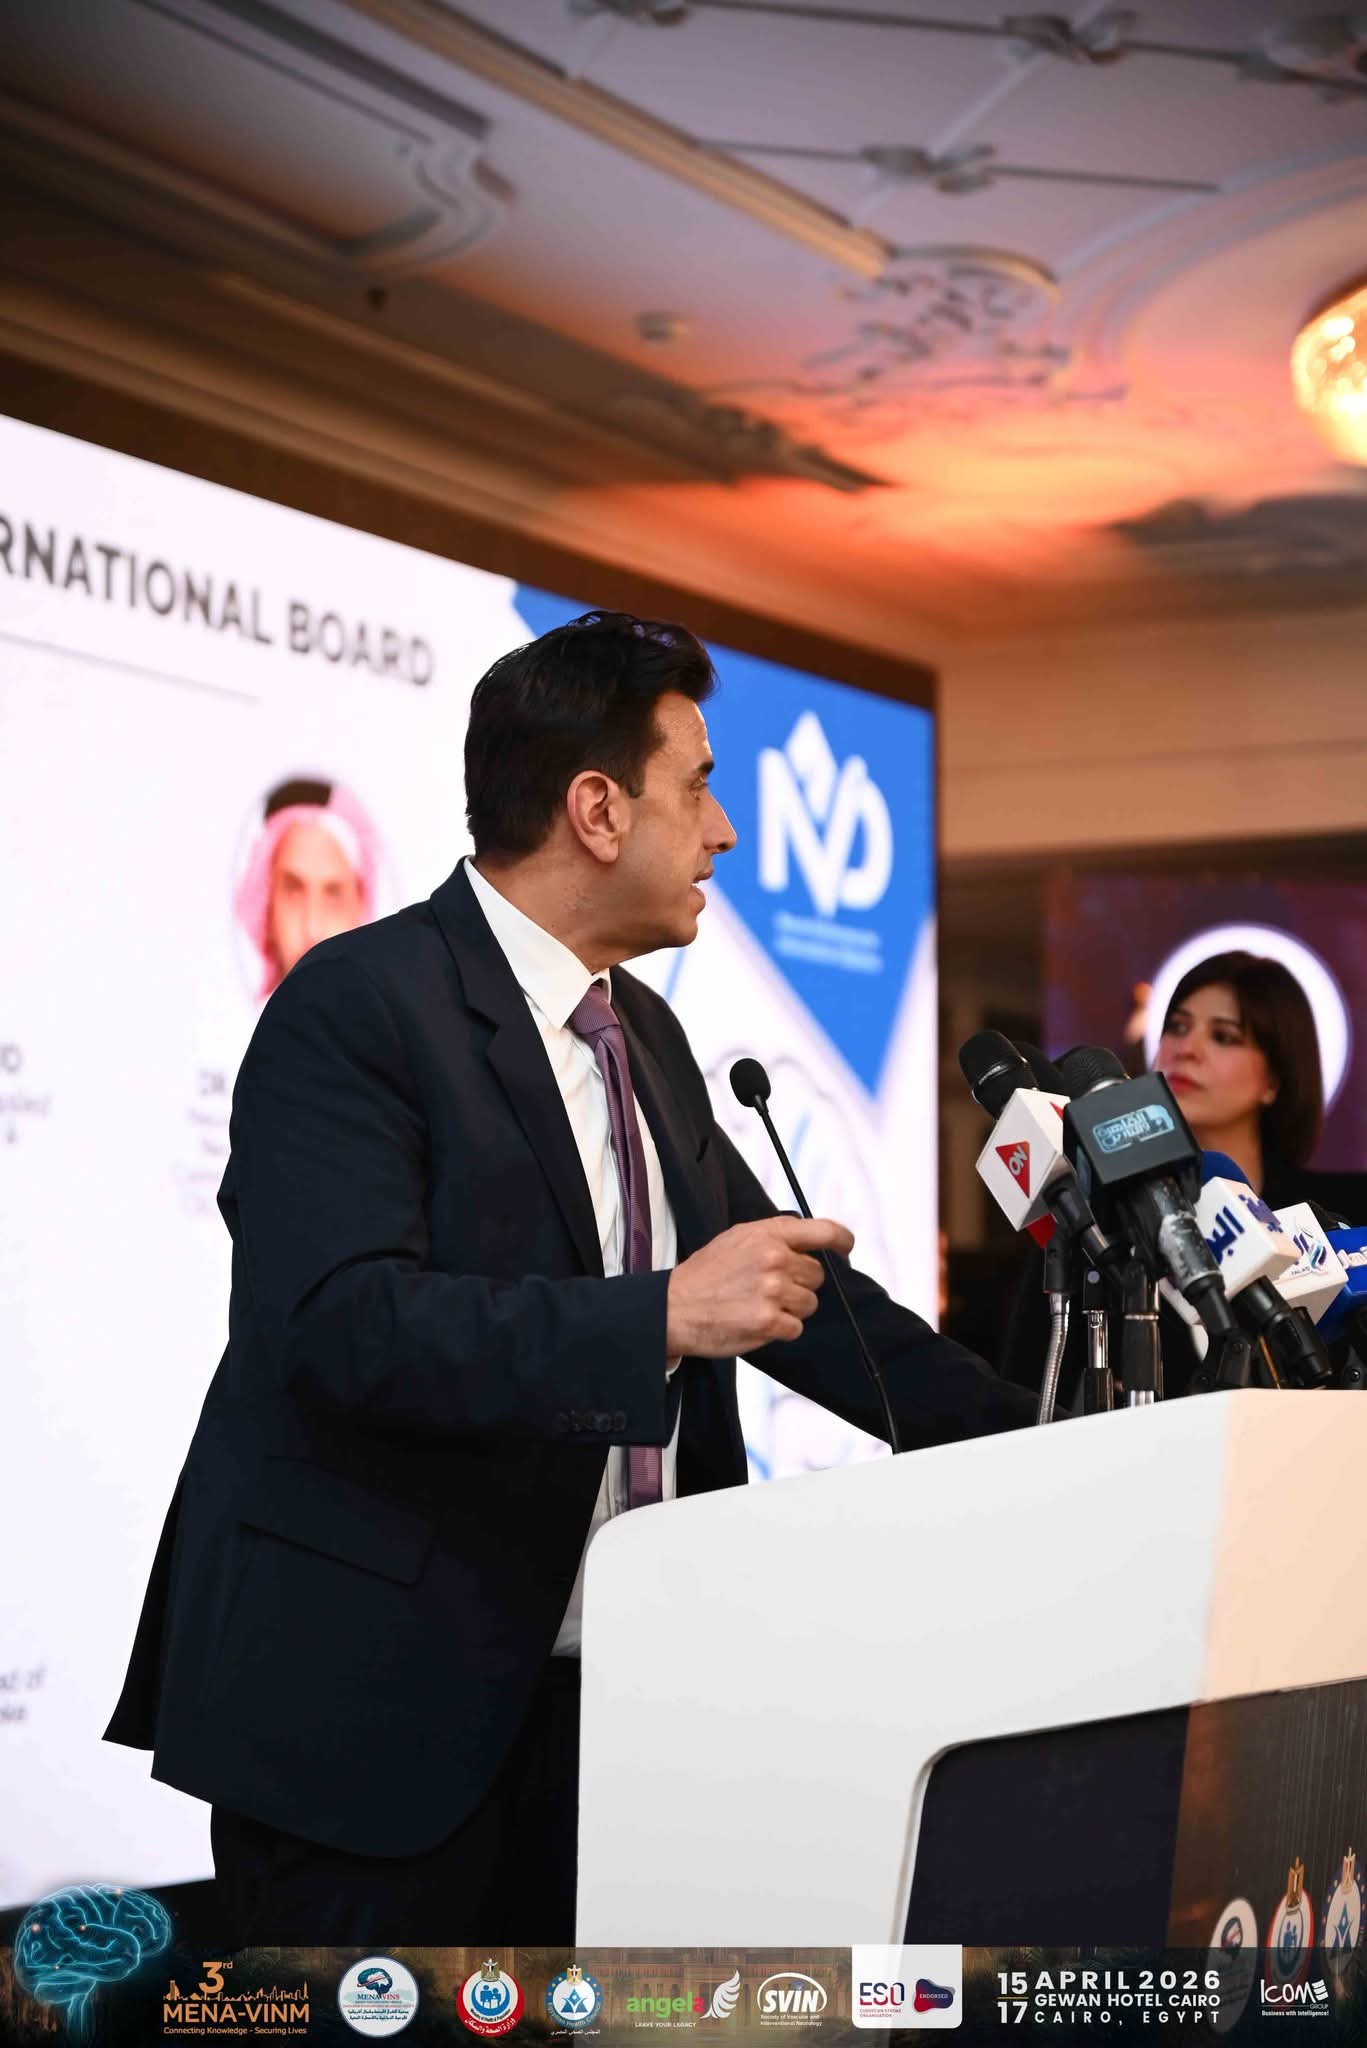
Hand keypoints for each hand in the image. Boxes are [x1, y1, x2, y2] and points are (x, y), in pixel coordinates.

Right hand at [666, 1216, 854, 1357]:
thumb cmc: (705, 1274)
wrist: (674, 1307)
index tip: (845, 1249)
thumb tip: (809, 1243)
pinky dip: (780, 1329)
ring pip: (809, 1303)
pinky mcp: (769, 1321)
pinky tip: (756, 1321)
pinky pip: (796, 1327)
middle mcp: (775, 1259)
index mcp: (769, 1234)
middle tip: (769, 1288)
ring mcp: (773, 1290)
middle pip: (817, 1276)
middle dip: (799, 1284)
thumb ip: (774, 1236)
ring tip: (759, 1305)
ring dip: (790, 1309)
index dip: (842, 1241)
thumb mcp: (737, 1238)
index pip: (824, 1231)